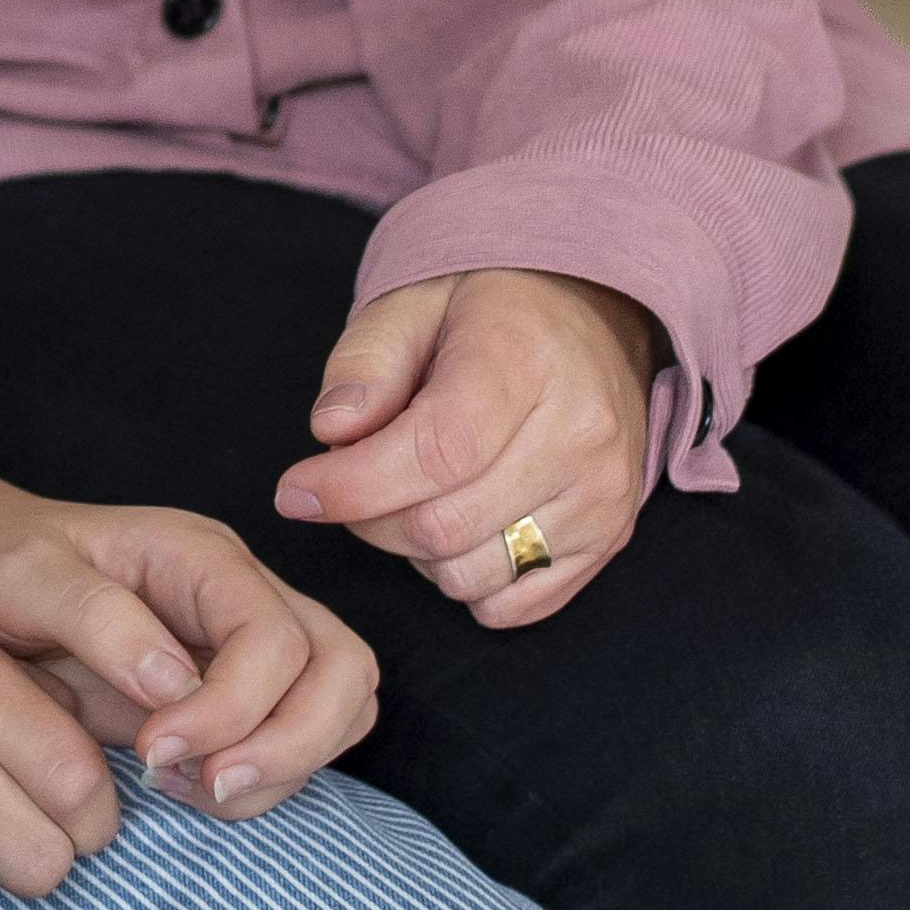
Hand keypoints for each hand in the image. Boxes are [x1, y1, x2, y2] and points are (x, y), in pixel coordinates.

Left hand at [0, 486, 375, 819]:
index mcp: (199, 555)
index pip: (278, 637)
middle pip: (343, 668)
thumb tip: (176, 684)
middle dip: (293, 743)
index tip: (152, 750)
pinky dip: (264, 776)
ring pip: (338, 707)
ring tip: (188, 787)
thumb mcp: (21, 575)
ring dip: (284, 765)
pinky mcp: (232, 689)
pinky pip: (294, 736)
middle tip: (204, 786)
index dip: (235, 708)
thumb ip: (98, 619)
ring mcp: (244, 642)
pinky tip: (182, 785)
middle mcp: (240, 594)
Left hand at [274, 268, 659, 627]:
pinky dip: (467, 581)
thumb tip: (332, 432)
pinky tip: (462, 525)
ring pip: (473, 575)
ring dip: (417, 553)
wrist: (591, 320)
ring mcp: (605, 493)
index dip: (354, 485)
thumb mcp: (412, 303)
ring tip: (417, 494)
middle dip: (371, 518)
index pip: (436, 450)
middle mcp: (581, 431)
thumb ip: (364, 363)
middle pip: (444, 524)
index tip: (297, 491)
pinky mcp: (612, 538)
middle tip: (353, 484)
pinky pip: (513, 606)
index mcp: (526, 357)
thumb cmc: (486, 312)